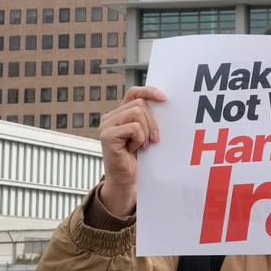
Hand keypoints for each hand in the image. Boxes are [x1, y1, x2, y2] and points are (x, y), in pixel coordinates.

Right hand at [96, 86, 165, 217]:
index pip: (134, 93)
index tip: (164, 99)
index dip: (149, 91)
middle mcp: (110, 117)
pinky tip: (133, 150)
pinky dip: (140, 139)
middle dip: (153, 122)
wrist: (127, 179)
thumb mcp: (145, 134)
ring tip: (142, 146)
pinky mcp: (107, 135)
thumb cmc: (139, 157)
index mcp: (119, 114)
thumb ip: (147, 118)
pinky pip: (134, 128)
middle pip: (140, 104)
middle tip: (154, 139)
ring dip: (146, 131)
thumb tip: (164, 102)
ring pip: (137, 113)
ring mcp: (106, 125)